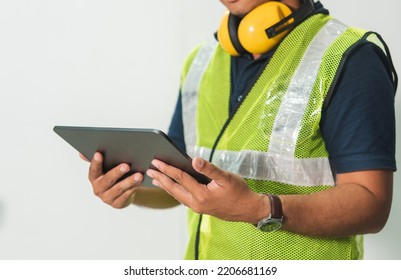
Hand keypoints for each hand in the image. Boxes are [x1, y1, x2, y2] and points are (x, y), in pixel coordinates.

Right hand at [86, 152, 142, 207]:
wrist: (119, 194)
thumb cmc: (112, 177)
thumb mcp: (104, 168)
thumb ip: (96, 161)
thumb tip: (81, 154)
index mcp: (94, 178)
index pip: (93, 170)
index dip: (95, 163)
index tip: (99, 154)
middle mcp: (98, 189)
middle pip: (108, 180)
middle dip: (117, 172)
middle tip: (126, 166)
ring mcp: (107, 198)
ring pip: (119, 189)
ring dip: (129, 181)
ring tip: (139, 175)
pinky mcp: (117, 204)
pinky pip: (125, 196)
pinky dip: (133, 189)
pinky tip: (139, 183)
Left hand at [146, 157, 267, 223]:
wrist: (249, 210)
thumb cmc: (239, 192)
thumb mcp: (226, 177)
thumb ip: (210, 169)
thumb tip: (194, 160)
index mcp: (201, 194)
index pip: (180, 178)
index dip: (167, 169)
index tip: (156, 162)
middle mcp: (196, 203)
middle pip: (174, 189)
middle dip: (161, 178)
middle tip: (149, 170)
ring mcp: (198, 207)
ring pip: (177, 195)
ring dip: (166, 186)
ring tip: (155, 179)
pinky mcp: (201, 208)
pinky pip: (183, 198)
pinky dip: (175, 191)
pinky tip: (172, 187)